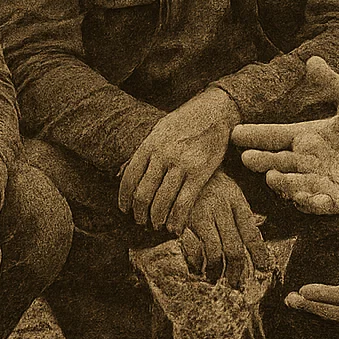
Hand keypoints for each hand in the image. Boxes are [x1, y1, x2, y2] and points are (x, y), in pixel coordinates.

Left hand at [121, 87, 240, 232]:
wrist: (214, 111)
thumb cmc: (185, 121)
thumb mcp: (159, 130)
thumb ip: (144, 151)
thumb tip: (124, 171)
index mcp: (149, 145)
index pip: (129, 177)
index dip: (124, 198)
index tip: (124, 209)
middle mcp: (162, 155)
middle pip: (143, 193)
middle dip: (139, 213)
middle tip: (141, 221)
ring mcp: (181, 164)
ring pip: (162, 201)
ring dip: (157, 219)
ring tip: (156, 225)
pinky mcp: (200, 173)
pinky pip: (184, 202)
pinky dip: (177, 219)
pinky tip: (175, 228)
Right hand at [176, 169, 271, 289]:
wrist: (177, 165)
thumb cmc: (205, 180)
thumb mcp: (228, 189)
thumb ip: (240, 213)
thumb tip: (254, 239)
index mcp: (234, 200)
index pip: (251, 233)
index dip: (259, 255)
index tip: (263, 268)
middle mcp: (219, 208)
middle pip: (234, 249)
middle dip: (236, 271)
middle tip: (236, 283)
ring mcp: (199, 215)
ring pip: (214, 253)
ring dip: (215, 271)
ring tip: (213, 277)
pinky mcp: (180, 220)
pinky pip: (191, 250)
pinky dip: (195, 263)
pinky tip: (196, 266)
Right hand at [234, 56, 338, 213]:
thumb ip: (333, 84)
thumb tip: (312, 59)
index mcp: (308, 138)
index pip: (277, 136)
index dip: (257, 135)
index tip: (236, 133)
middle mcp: (309, 162)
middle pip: (280, 162)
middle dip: (264, 161)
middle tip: (248, 158)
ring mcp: (321, 182)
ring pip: (296, 184)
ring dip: (284, 182)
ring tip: (272, 177)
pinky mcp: (338, 200)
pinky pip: (321, 203)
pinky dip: (311, 202)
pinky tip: (303, 198)